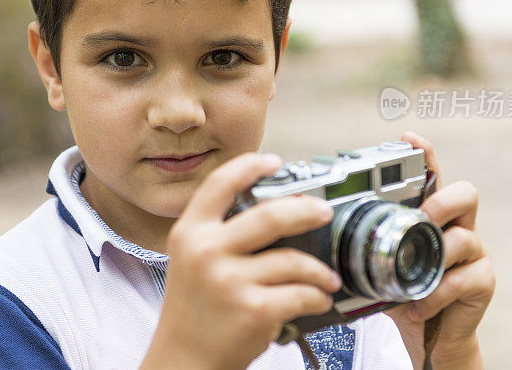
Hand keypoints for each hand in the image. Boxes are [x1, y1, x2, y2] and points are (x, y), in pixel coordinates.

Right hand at [140, 153, 341, 369]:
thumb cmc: (193, 310)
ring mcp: (230, 281)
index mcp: (190, 232)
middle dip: (306, 210)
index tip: (273, 161)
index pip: (220, 184)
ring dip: (320, 270)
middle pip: (270, 215)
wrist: (184, 360)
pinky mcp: (254, 309)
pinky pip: (301, 293)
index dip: (250, 166)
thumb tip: (274, 209)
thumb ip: (219, 232)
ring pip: (294, 260)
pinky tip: (318, 299)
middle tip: (322, 211)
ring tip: (327, 277)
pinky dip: (317, 297)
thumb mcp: (190, 260)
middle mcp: (206, 251)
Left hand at [385, 132, 494, 368]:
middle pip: (465, 193)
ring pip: (464, 238)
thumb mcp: (379, 263)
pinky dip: (435, 295)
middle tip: (421, 219)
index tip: (409, 138)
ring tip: (411, 279)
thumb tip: (325, 230)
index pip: (431, 176)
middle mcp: (456, 226)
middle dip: (441, 203)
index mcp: (430, 214)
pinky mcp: (482, 281)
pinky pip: (463, 279)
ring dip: (434, 258)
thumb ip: (366, 243)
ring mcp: (473, 253)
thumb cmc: (402, 290)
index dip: (425, 155)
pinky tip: (416, 306)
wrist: (429, 335)